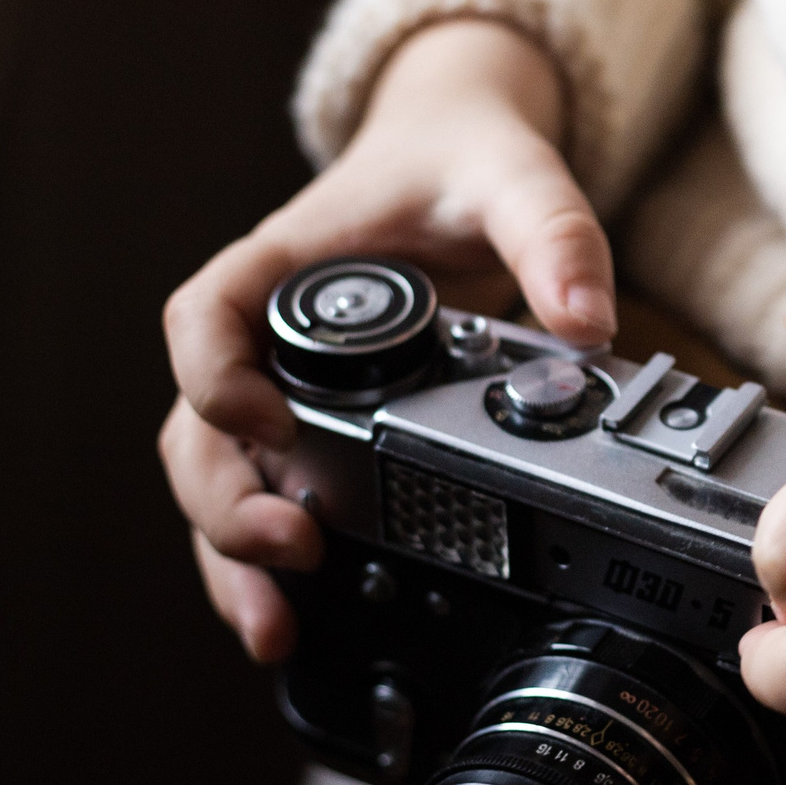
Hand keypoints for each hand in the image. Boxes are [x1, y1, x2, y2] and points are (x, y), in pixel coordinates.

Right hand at [157, 19, 613, 661]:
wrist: (461, 157)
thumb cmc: (460, 160)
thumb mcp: (514, 178)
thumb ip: (553, 235)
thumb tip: (588, 320)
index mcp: (281, 265)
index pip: (203, 318)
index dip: (213, 377)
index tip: (265, 425)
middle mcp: (266, 334)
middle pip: (197, 430)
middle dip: (225, 504)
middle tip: (292, 551)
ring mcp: (286, 388)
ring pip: (221, 481)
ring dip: (233, 557)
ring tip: (275, 628)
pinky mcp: (323, 427)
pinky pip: (275, 496)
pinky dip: (273, 561)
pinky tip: (300, 622)